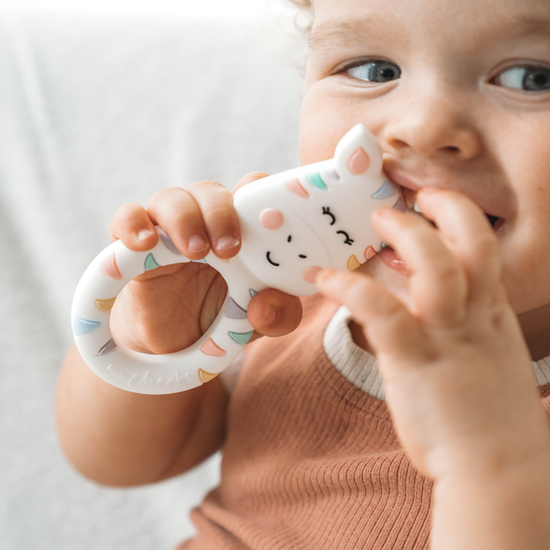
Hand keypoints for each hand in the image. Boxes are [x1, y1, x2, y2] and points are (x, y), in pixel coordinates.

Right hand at [109, 172, 302, 354]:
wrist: (177, 340)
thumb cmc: (223, 315)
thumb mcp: (260, 320)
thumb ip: (279, 315)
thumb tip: (266, 308)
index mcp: (241, 228)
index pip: (252, 192)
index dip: (262, 194)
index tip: (271, 221)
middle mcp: (204, 220)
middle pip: (211, 191)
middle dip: (222, 214)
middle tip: (231, 249)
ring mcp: (168, 229)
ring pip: (171, 198)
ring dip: (184, 219)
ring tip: (195, 252)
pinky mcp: (132, 245)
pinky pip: (127, 217)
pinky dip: (132, 224)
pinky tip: (144, 243)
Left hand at [317, 188, 549, 481]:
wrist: (501, 471)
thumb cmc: (491, 421)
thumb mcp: (490, 363)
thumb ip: (467, 330)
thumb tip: (431, 312)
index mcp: (493, 316)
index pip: (483, 251)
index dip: (458, 221)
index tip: (433, 207)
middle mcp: (476, 317)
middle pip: (471, 243)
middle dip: (442, 210)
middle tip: (403, 204)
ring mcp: (448, 336)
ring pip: (435, 265)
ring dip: (404, 234)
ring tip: (375, 221)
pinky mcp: (415, 360)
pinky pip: (381, 310)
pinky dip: (349, 288)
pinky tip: (324, 279)